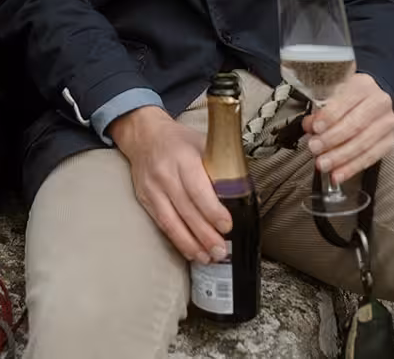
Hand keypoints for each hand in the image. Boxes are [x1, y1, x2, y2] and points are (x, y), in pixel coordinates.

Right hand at [108, 106, 232, 263]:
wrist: (144, 135)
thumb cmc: (180, 141)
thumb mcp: (204, 144)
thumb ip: (223, 167)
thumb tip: (248, 196)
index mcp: (183, 157)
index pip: (197, 188)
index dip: (212, 211)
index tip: (226, 226)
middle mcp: (165, 173)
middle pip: (186, 209)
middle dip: (204, 234)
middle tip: (220, 251)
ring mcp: (152, 188)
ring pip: (171, 221)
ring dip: (190, 243)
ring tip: (207, 257)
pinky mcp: (145, 199)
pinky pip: (162, 224)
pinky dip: (177, 240)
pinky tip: (190, 251)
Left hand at [305, 72, 393, 184]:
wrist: (378, 98)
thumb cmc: (352, 96)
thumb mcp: (336, 93)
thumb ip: (321, 108)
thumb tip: (309, 125)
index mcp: (363, 86)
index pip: (346, 101)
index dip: (330, 116)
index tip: (315, 128)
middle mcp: (379, 103)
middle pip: (355, 125)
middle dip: (332, 140)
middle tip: (314, 148)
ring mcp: (387, 124)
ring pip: (363, 144)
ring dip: (340, 157)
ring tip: (323, 164)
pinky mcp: (389, 141)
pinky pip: (370, 158)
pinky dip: (351, 168)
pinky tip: (338, 175)